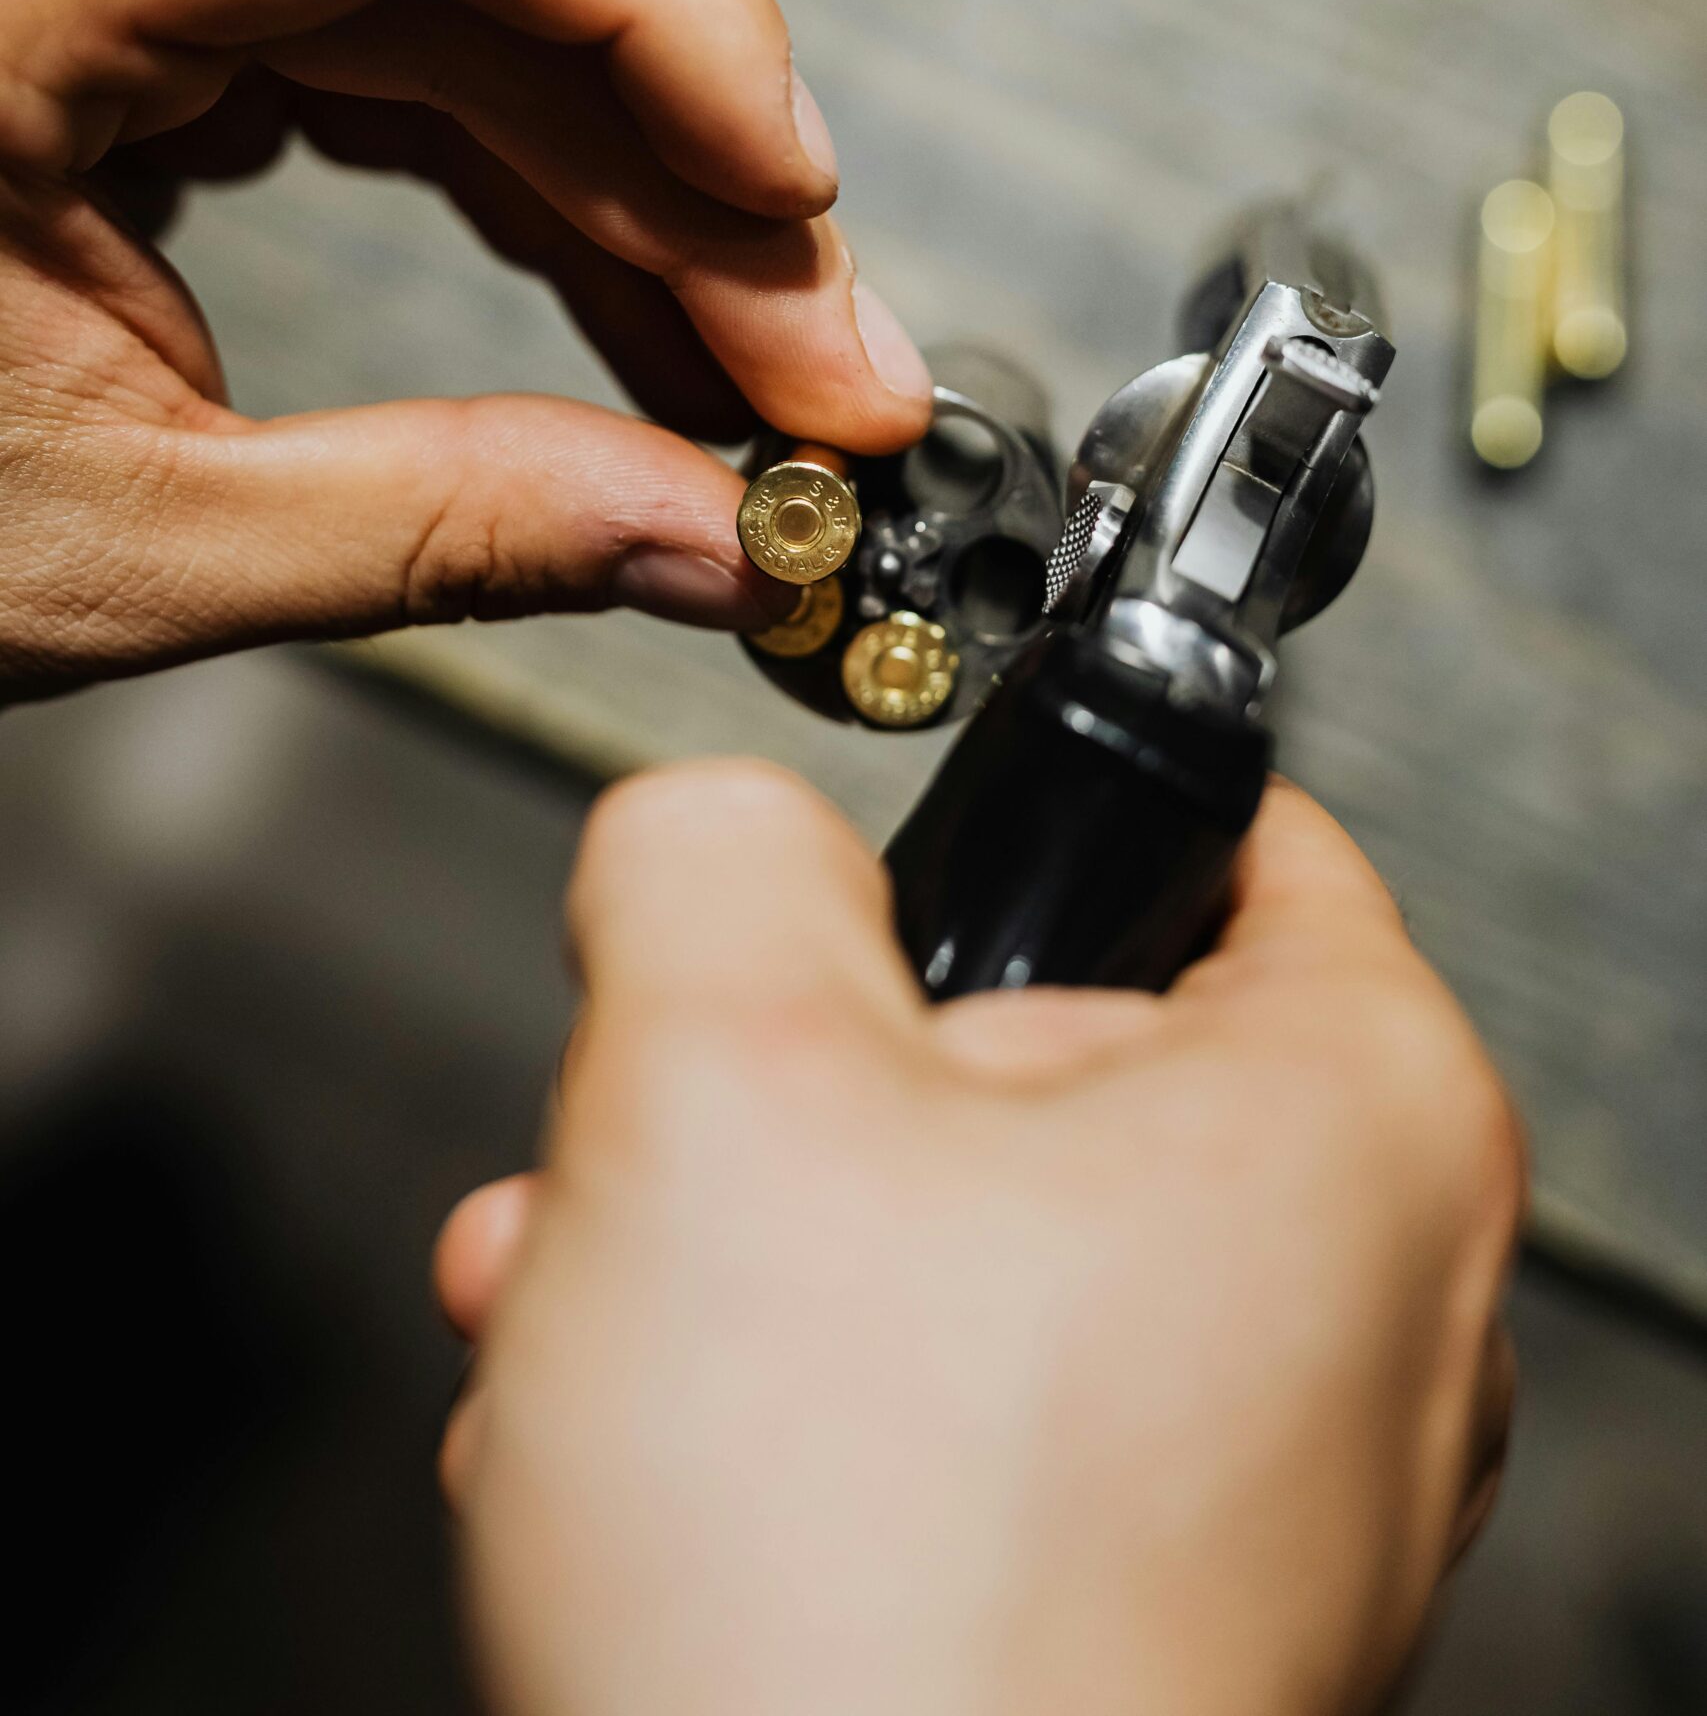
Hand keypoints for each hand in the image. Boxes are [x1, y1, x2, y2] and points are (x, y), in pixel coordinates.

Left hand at [0, 0, 931, 697]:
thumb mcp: (104, 539)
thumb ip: (439, 526)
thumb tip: (705, 540)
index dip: (667, 3)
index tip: (800, 203)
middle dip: (694, 175)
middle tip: (823, 381)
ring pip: (466, 1)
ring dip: (638, 193)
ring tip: (756, 378)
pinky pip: (390, 49)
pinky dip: (526, 185)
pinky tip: (628, 309)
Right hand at [437, 766, 1523, 1715]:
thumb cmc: (867, 1591)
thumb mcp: (709, 1070)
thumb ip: (707, 854)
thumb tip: (709, 832)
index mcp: (1355, 1112)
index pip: (1224, 831)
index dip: (1016, 818)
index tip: (891, 872)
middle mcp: (1370, 1304)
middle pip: (1041, 1059)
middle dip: (802, 1094)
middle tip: (668, 1140)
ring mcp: (1271, 1484)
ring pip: (971, 1254)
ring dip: (759, 1267)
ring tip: (605, 1317)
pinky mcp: (1159, 1621)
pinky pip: (973, 1430)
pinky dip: (812, 1424)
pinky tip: (663, 1476)